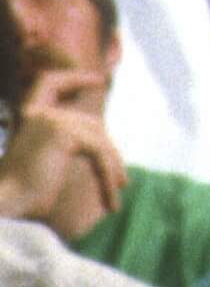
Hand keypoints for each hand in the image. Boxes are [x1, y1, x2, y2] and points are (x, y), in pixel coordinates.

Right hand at [0, 70, 125, 229]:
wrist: (4, 208)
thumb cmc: (20, 195)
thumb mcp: (43, 159)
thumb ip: (64, 141)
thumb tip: (99, 133)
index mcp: (27, 117)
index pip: (47, 82)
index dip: (73, 77)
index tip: (98, 79)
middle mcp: (37, 113)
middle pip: (90, 123)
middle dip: (108, 151)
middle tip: (121, 180)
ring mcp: (51, 120)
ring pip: (99, 140)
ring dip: (111, 168)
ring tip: (117, 191)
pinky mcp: (63, 133)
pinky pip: (99, 152)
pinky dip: (108, 175)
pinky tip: (112, 200)